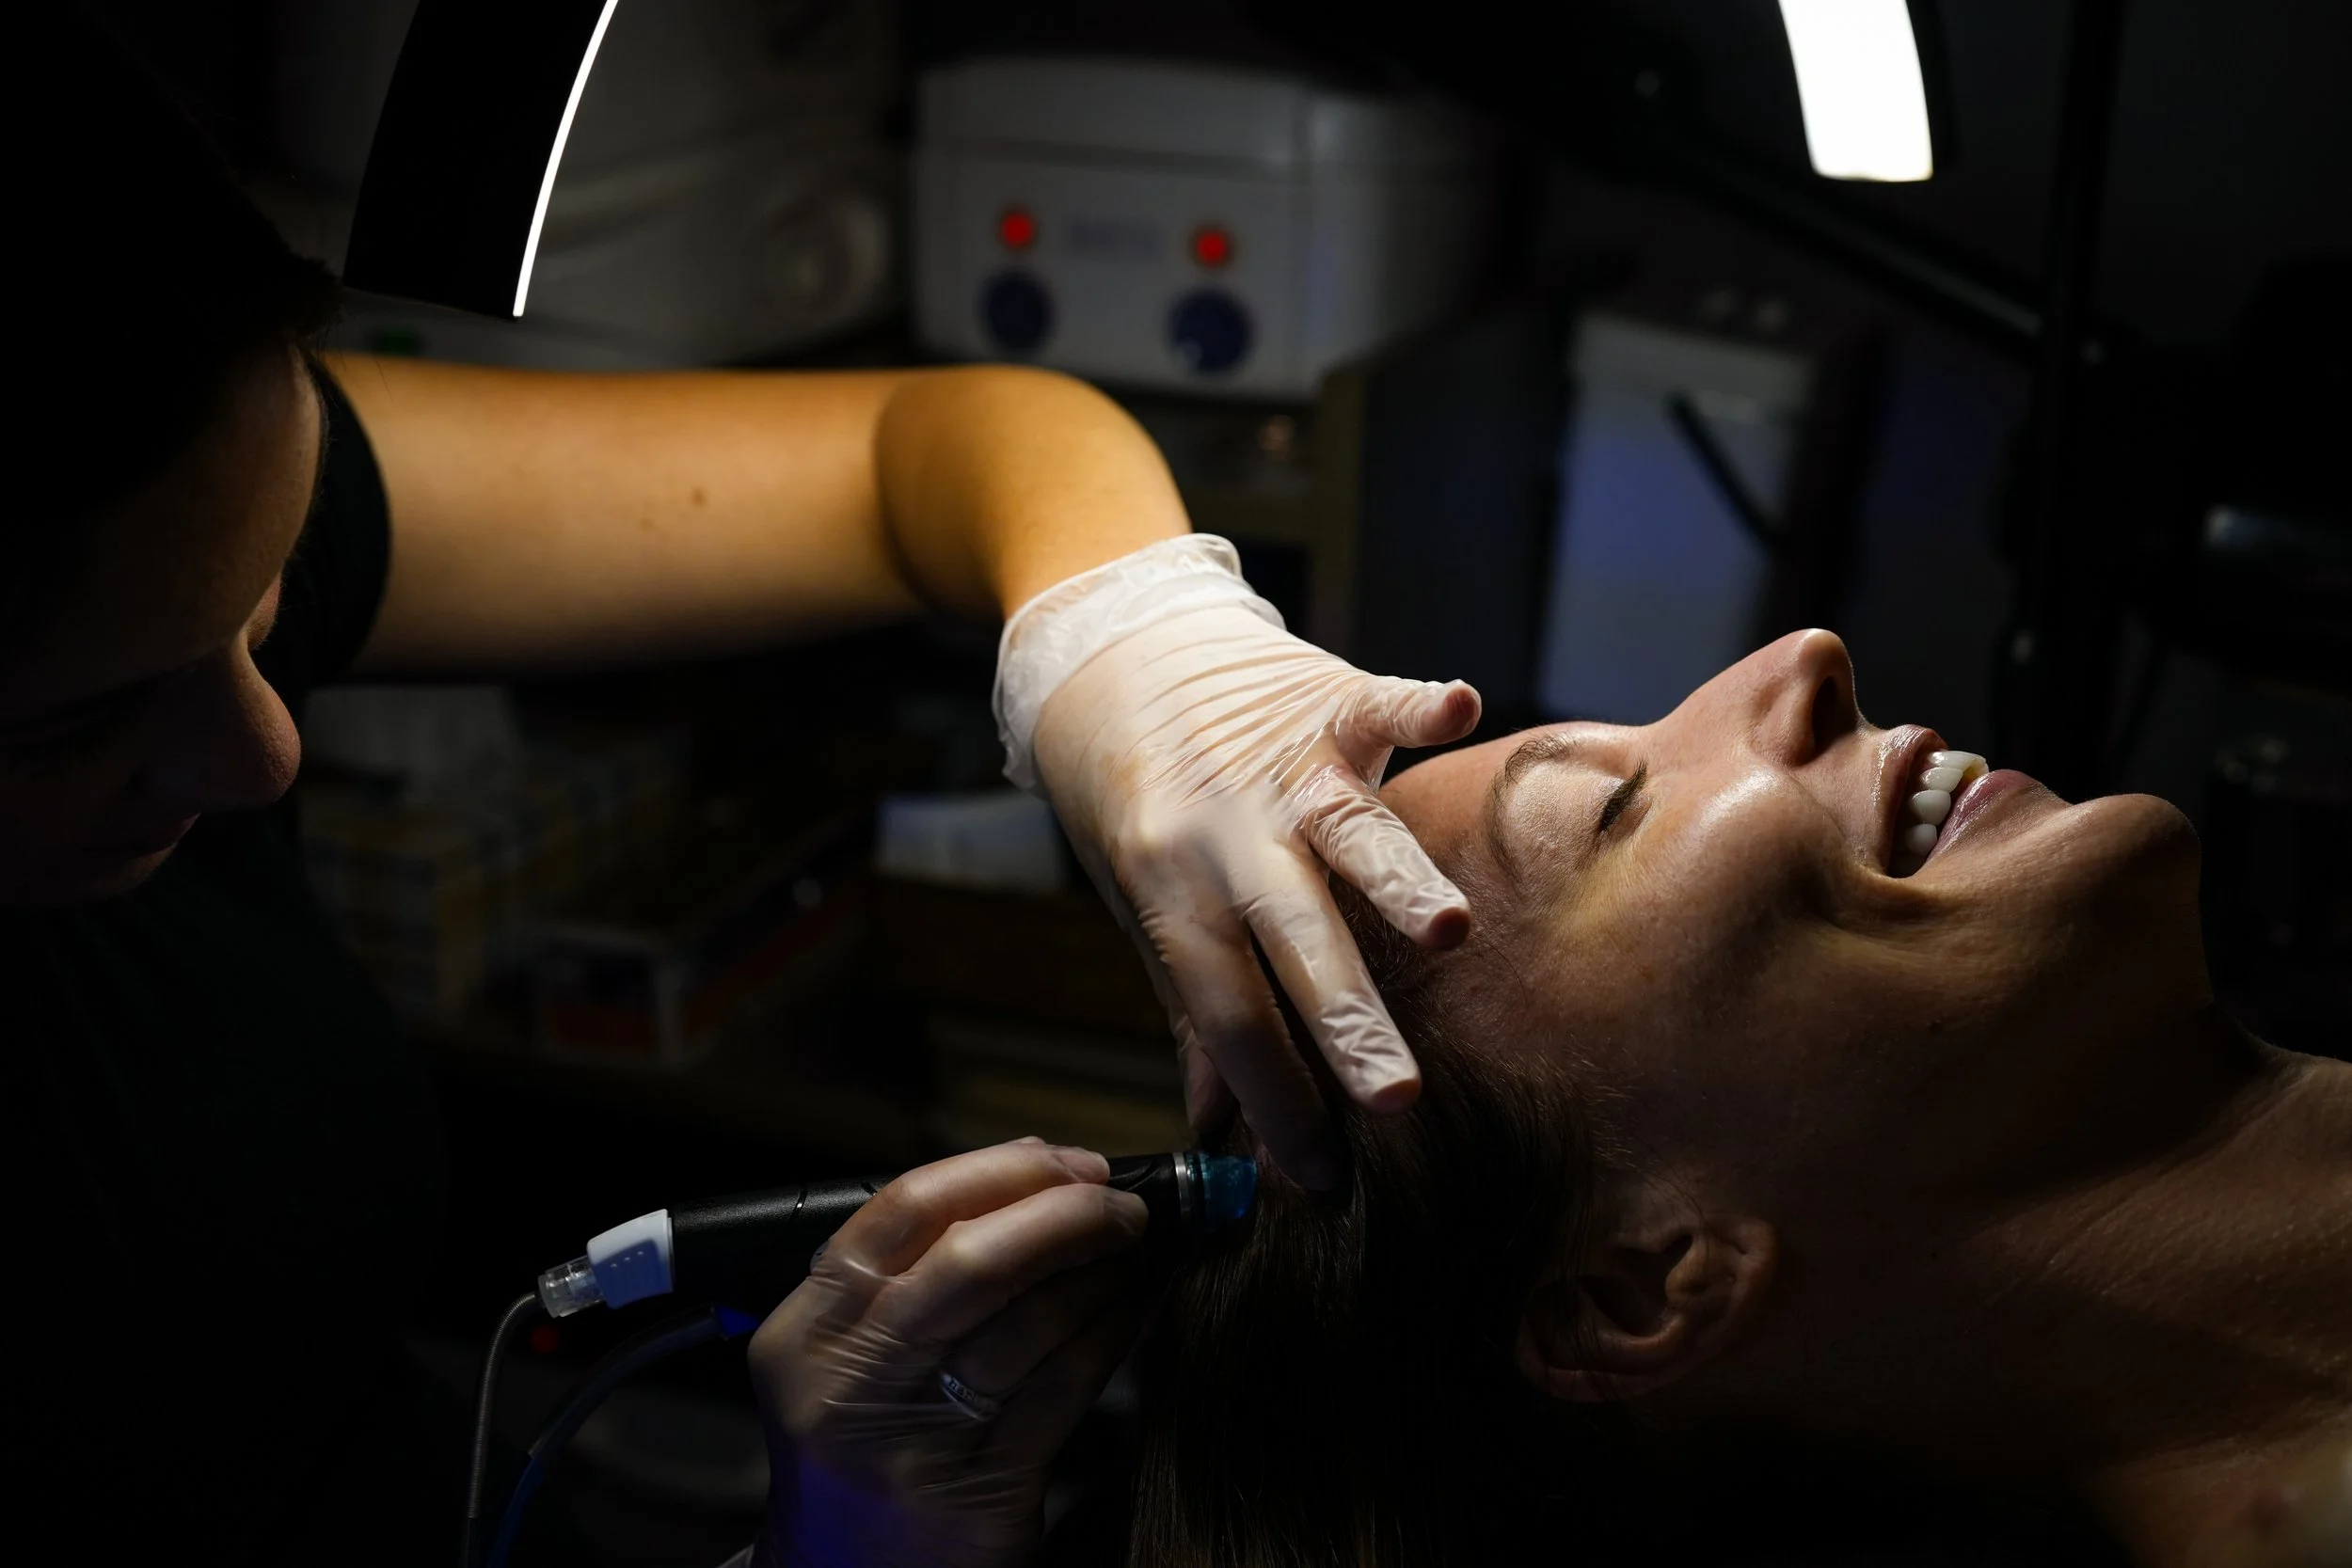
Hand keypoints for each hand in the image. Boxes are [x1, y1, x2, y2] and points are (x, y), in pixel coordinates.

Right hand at [747, 1140, 1147, 1567]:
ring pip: (1030, 1322)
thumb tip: (1038, 1176)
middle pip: (971, 1260)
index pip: (903, 1211)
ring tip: (1136, 1250)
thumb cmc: (859, 1446)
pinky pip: (1065, 1384)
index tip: (1066, 1161)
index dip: (999, 1171)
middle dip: (1064, 1213)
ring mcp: (914, 1443)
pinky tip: (1130, 1310)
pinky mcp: (982, 1492)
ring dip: (1101, 1272)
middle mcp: (848, 1385)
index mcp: (806, 1333)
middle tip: (1120, 1203)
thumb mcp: (845, 1357)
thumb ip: (909, 1274)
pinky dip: (1111, 1332)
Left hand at [998, 537, 1480, 1188]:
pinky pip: (1379, 703)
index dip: (1273, 1097)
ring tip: (1449, 933)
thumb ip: (1194, 1008)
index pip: (1227, 1012)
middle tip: (1397, 1102)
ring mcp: (1281, 764)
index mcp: (1170, 891)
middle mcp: (1224, 831)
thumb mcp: (1142, 905)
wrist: (1115, 652)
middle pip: (1293, 941)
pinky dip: (1420, 707)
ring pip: (1349, 834)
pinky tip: (1459, 706)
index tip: (1322, 1174)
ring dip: (1399, 884)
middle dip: (1347, 1024)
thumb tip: (1217, 1127)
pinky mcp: (1326, 699)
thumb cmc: (1133, 798)